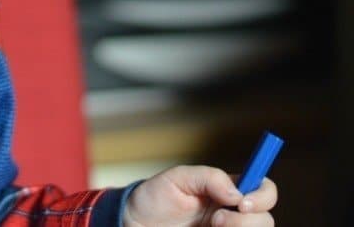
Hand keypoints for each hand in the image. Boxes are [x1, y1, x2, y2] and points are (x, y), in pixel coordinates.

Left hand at [122, 165, 277, 226]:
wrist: (135, 224)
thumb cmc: (154, 199)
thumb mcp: (176, 178)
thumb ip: (208, 178)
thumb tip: (237, 192)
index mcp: (227, 192)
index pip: (264, 191)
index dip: (262, 196)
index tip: (243, 202)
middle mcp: (234, 215)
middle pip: (266, 220)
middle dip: (245, 221)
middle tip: (216, 219)